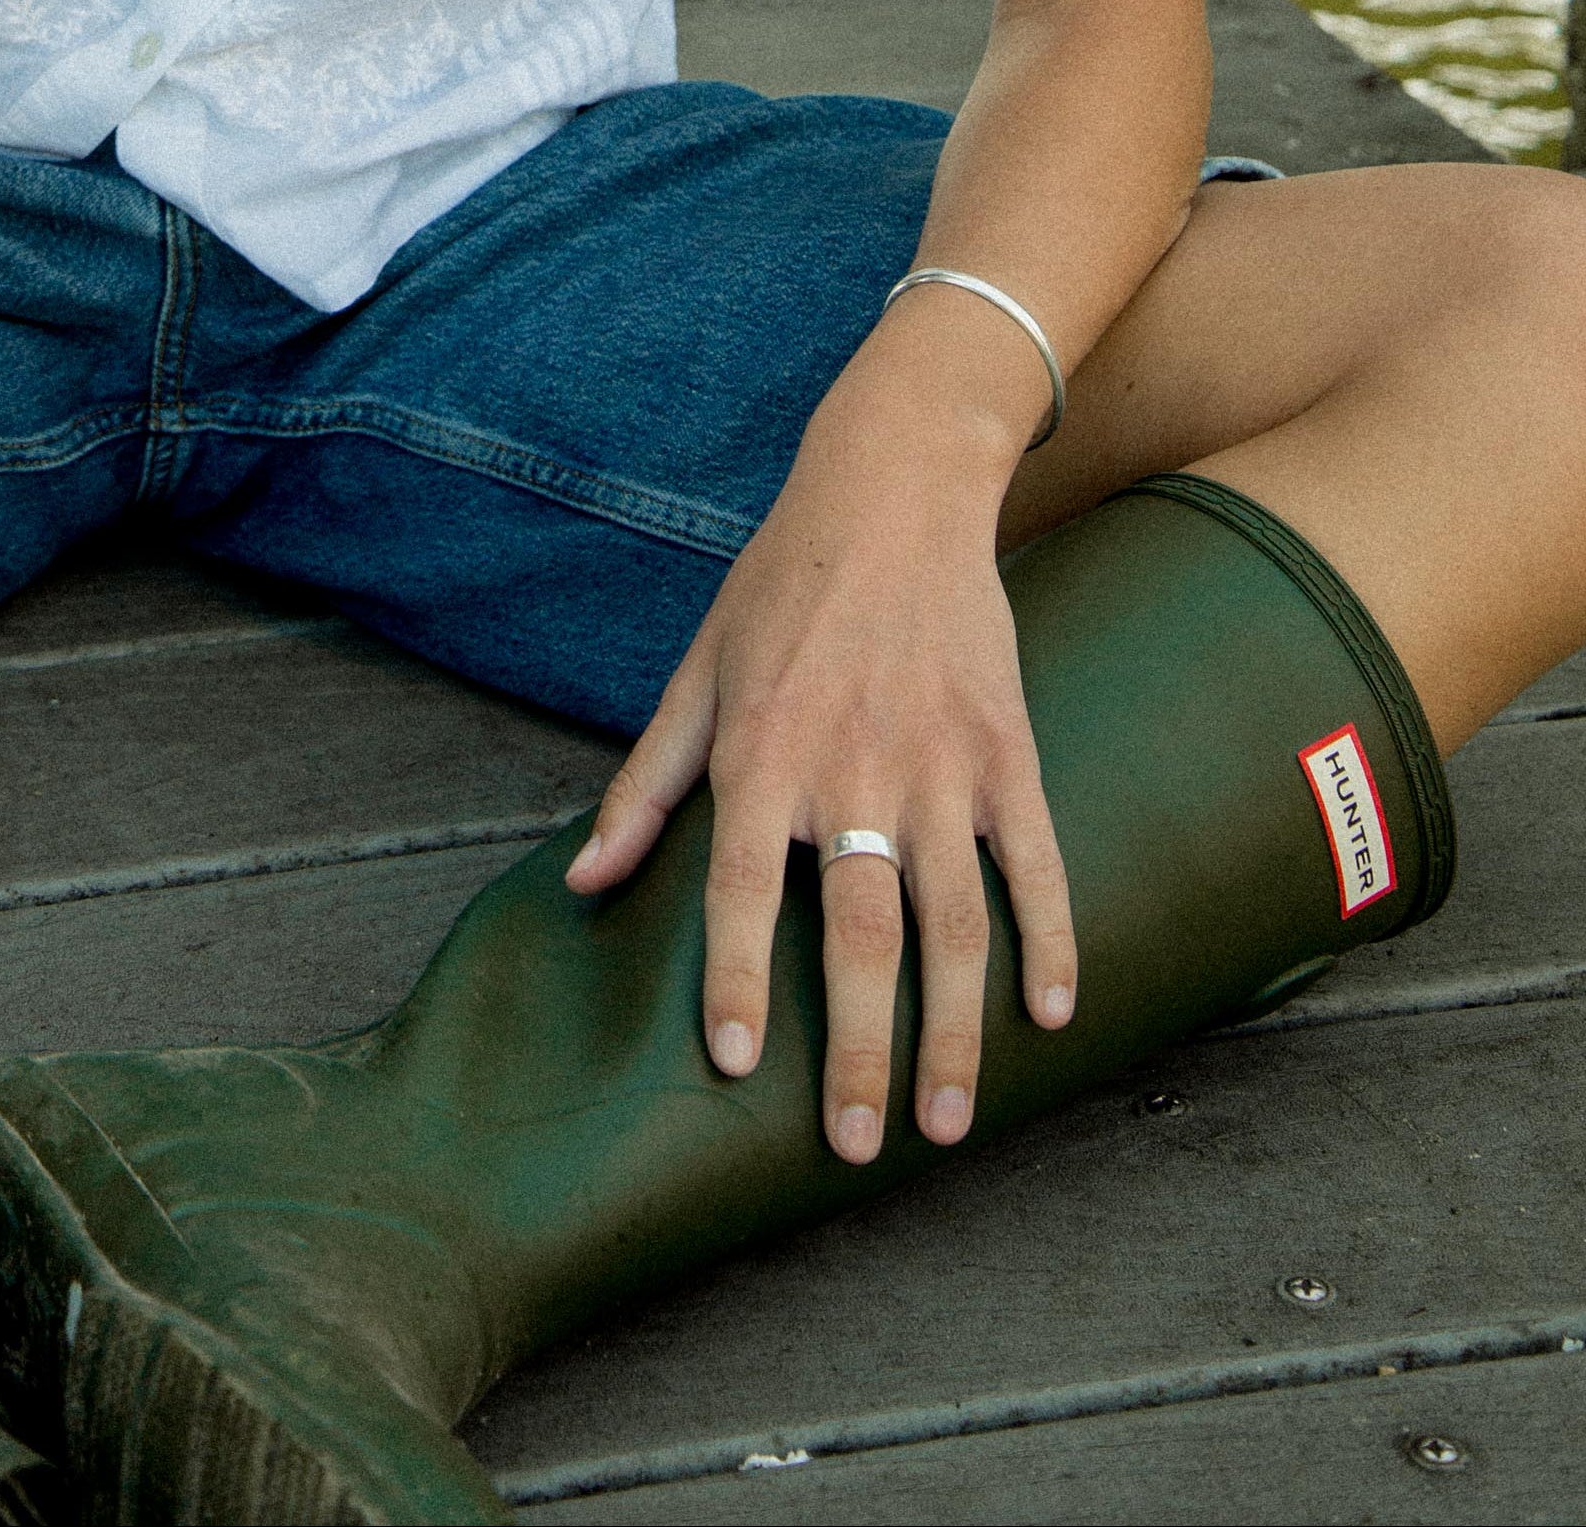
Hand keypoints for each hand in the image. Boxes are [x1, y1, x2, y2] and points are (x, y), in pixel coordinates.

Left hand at [564, 431, 1075, 1161]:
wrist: (894, 491)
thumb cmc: (779, 588)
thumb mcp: (697, 673)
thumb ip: (645, 783)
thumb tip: (585, 880)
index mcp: (764, 752)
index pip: (740, 886)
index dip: (734, 975)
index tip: (737, 1063)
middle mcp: (851, 767)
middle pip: (858, 931)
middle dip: (858, 1047)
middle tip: (856, 1143)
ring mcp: (939, 763)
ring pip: (953, 921)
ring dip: (954, 1029)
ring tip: (947, 1122)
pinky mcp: (1005, 748)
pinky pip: (1034, 862)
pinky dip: (1051, 939)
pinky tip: (1051, 1016)